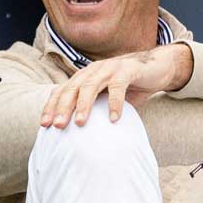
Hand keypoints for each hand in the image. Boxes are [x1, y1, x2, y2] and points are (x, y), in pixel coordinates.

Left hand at [41, 43, 192, 128]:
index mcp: (86, 76)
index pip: (63, 90)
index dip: (52, 106)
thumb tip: (81, 136)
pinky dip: (114, 103)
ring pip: (91, 86)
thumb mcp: (109, 97)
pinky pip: (118, 87)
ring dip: (84, 105)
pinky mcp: (128, 70)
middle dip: (63, 107)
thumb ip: (96, 109)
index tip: (44, 125)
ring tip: (81, 123)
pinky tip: (113, 119)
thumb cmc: (130, 86)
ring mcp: (110, 68)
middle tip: (58, 126)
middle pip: (72, 88)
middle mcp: (94, 70)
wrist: (158, 67)